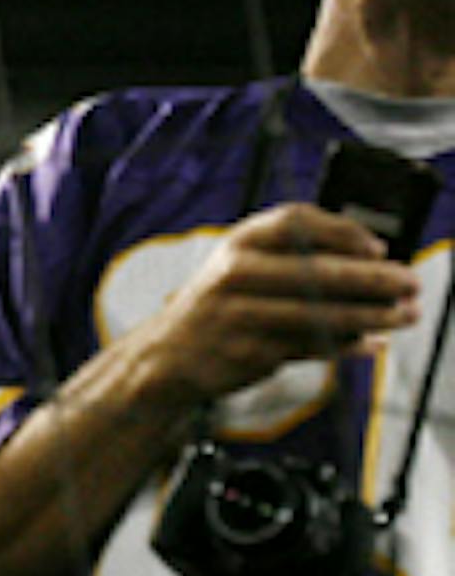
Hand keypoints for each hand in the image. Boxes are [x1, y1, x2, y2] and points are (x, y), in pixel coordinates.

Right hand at [125, 201, 419, 415]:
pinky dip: (348, 345)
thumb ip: (292, 257)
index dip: (344, 231)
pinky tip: (371, 342)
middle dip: (373, 278)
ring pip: (320, 314)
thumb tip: (371, 260)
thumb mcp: (241, 265)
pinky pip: (311, 347)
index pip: (296, 221)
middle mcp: (235, 273)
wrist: (167, 354)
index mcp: (237, 242)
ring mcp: (240, 315)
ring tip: (404, 315)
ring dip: (371, 316)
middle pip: (316, 269)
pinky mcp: (249, 353)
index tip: (379, 247)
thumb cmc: (219, 305)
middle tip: (409, 282)